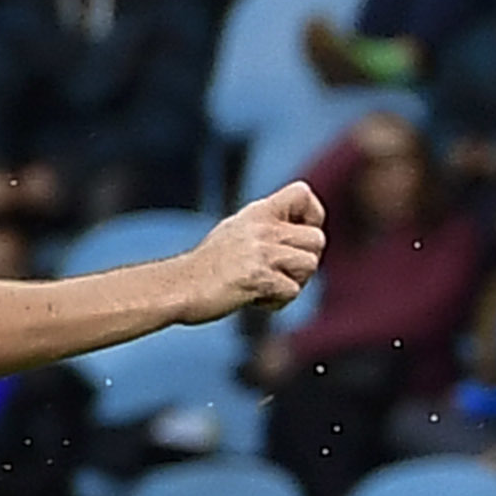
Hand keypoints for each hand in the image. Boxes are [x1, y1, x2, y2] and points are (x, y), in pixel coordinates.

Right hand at [191, 182, 328, 314]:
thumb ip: (268, 227)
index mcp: (257, 212)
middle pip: (317, 239)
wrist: (178, 288)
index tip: (299, 236)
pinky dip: (277, 302)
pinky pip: (291, 290)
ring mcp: (260, 251)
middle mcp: (262, 227)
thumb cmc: (207, 266)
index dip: (313, 215)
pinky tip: (255, 300)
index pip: (302, 193)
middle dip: (306, 262)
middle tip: (282, 273)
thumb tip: (302, 230)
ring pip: (310, 265)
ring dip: (294, 283)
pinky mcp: (258, 277)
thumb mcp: (237, 231)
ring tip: (268, 287)